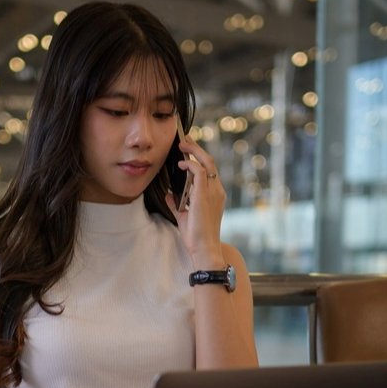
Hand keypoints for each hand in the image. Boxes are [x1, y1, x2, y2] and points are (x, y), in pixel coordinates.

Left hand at [165, 139, 226, 267]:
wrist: (204, 248)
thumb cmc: (196, 236)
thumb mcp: (184, 216)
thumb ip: (177, 204)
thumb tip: (170, 194)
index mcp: (214, 194)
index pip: (208, 170)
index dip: (198, 158)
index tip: (187, 151)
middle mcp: (216, 190)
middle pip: (209, 162)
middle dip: (196, 148)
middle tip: (185, 140)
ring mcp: (213, 191)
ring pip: (206, 162)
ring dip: (193, 151)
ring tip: (182, 145)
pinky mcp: (205, 194)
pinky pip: (199, 172)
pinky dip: (190, 165)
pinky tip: (181, 164)